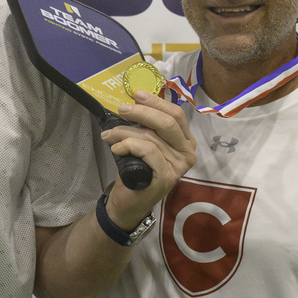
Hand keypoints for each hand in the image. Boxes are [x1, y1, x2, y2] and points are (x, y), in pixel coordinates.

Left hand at [100, 91, 197, 228]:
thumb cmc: (137, 170)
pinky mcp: (167, 177)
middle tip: (122, 109)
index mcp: (185, 141)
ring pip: (151, 137)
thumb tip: (132, 103)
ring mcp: (179, 166)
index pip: (177, 114)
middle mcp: (187, 153)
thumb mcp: (145, 143)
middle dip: (141, 112)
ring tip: (109, 135)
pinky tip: (116, 149)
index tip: (137, 95)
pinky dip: (128, 146)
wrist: (129, 202)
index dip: (156, 102)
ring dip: (125, 132)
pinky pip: (148, 151)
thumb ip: (147, 126)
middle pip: (167, 123)